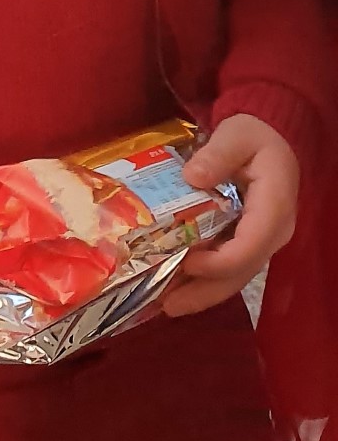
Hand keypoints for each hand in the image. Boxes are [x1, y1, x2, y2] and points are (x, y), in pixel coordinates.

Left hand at [163, 114, 298, 317]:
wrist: (273, 134)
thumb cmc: (255, 134)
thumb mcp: (236, 135)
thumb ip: (217, 155)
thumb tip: (192, 178)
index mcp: (273, 208)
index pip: (248, 247)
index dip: (217, 262)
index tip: (185, 262)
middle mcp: (272, 232)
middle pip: (241, 272)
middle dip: (205, 292)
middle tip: (168, 306)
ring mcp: (262, 238)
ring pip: (235, 274)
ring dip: (203, 292)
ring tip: (168, 305)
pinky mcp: (250, 238)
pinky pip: (230, 264)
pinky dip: (206, 277)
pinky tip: (179, 284)